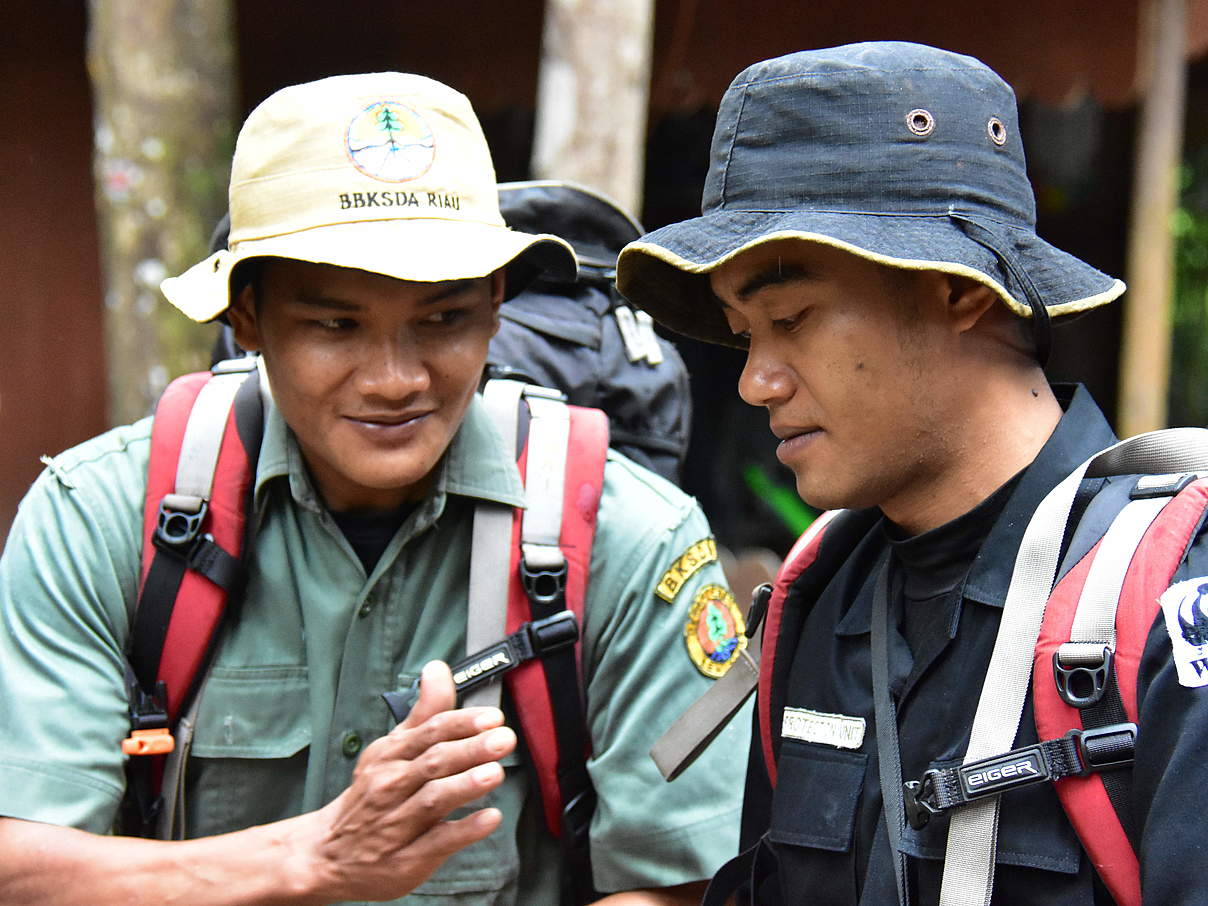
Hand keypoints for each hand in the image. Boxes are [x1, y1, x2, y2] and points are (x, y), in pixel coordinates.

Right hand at [294, 661, 516, 902]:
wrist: (327, 854)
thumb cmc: (370, 795)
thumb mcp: (390, 749)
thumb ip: (423, 712)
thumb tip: (438, 669)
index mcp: (390, 756)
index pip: (429, 732)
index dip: (462, 722)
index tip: (492, 717)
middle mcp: (391, 786)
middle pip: (433, 762)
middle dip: (470, 749)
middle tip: (502, 739)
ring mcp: (398, 824)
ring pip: (433, 800)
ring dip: (465, 785)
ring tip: (494, 772)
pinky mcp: (406, 859)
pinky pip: (437, 843)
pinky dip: (464, 831)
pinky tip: (489, 819)